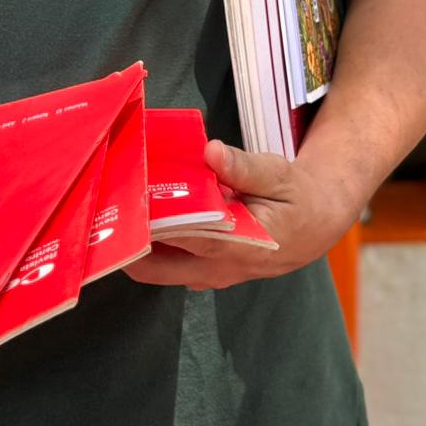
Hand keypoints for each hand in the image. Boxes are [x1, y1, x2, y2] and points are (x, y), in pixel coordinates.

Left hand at [124, 139, 357, 291]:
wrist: (319, 222)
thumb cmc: (297, 197)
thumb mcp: (278, 175)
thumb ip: (244, 167)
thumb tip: (211, 151)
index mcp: (238, 246)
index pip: (182, 239)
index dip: (149, 223)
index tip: (122, 203)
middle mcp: (219, 268)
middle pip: (157, 267)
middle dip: (128, 243)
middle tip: (106, 207)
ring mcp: (212, 274)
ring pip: (161, 268)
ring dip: (138, 243)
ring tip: (116, 206)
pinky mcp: (209, 269)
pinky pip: (172, 263)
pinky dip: (154, 244)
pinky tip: (141, 213)